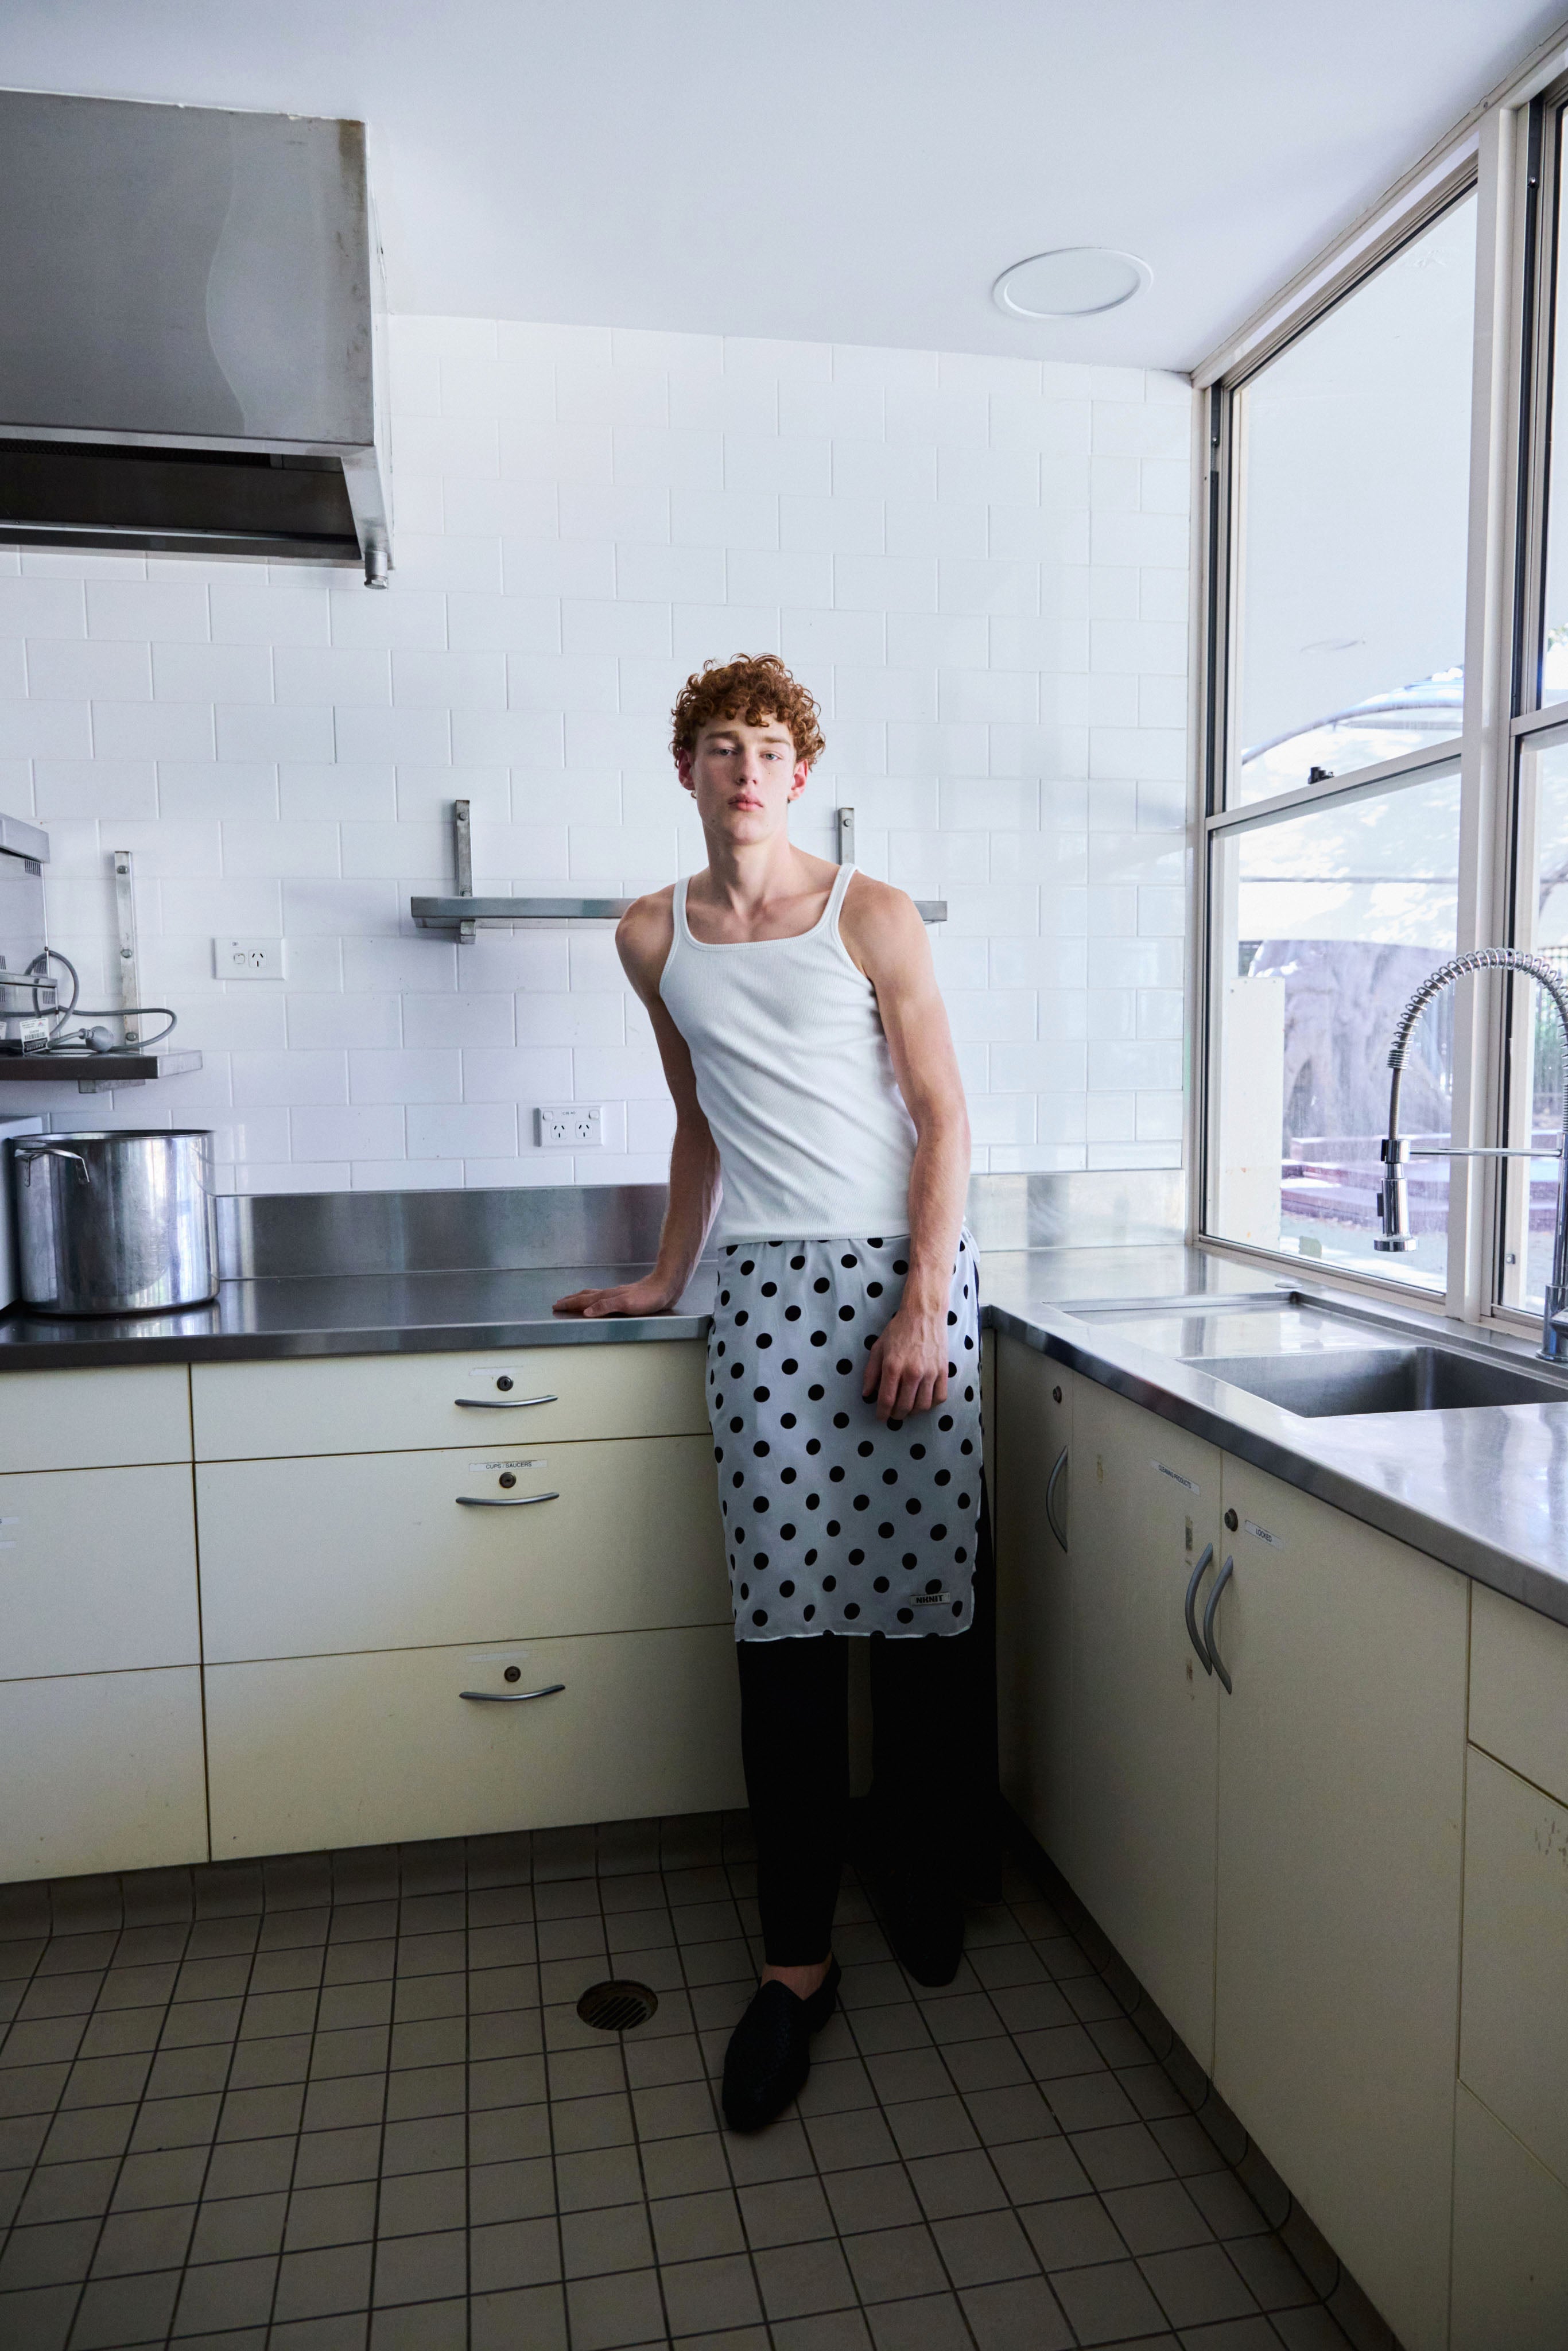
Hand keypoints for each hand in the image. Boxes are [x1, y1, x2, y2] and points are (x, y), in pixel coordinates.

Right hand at [553, 1275, 681, 1317]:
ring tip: (573, 1300)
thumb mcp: (626, 1305)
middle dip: (571, 1300)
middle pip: (585, 1297)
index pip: (583, 1301)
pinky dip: (595, 1300)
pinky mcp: (626, 1297)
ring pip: (593, 1296)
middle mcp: (610, 1294)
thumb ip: (605, 1307)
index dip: (569, 1304)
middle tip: (558, 1303)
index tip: (556, 1306)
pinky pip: (603, 1298)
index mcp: (607, 1297)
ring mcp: (617, 1294)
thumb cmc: (648, 1297)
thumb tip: (585, 1312)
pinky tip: (599, 1301)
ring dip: (581, 1298)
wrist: (665, 1287)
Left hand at [861, 1300, 948, 1421]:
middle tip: (893, 1414)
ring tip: (908, 1409)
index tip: (881, 1417)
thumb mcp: (878, 1348)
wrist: (924, 1313)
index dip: (882, 1413)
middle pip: (905, 1407)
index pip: (887, 1400)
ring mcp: (930, 1372)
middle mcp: (912, 1372)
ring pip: (923, 1406)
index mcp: (893, 1366)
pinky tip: (924, 1400)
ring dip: (914, 1412)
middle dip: (897, 1415)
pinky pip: (940, 1397)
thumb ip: (871, 1372)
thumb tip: (867, 1394)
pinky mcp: (943, 1371)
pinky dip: (932, 1404)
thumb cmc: (899, 1329)